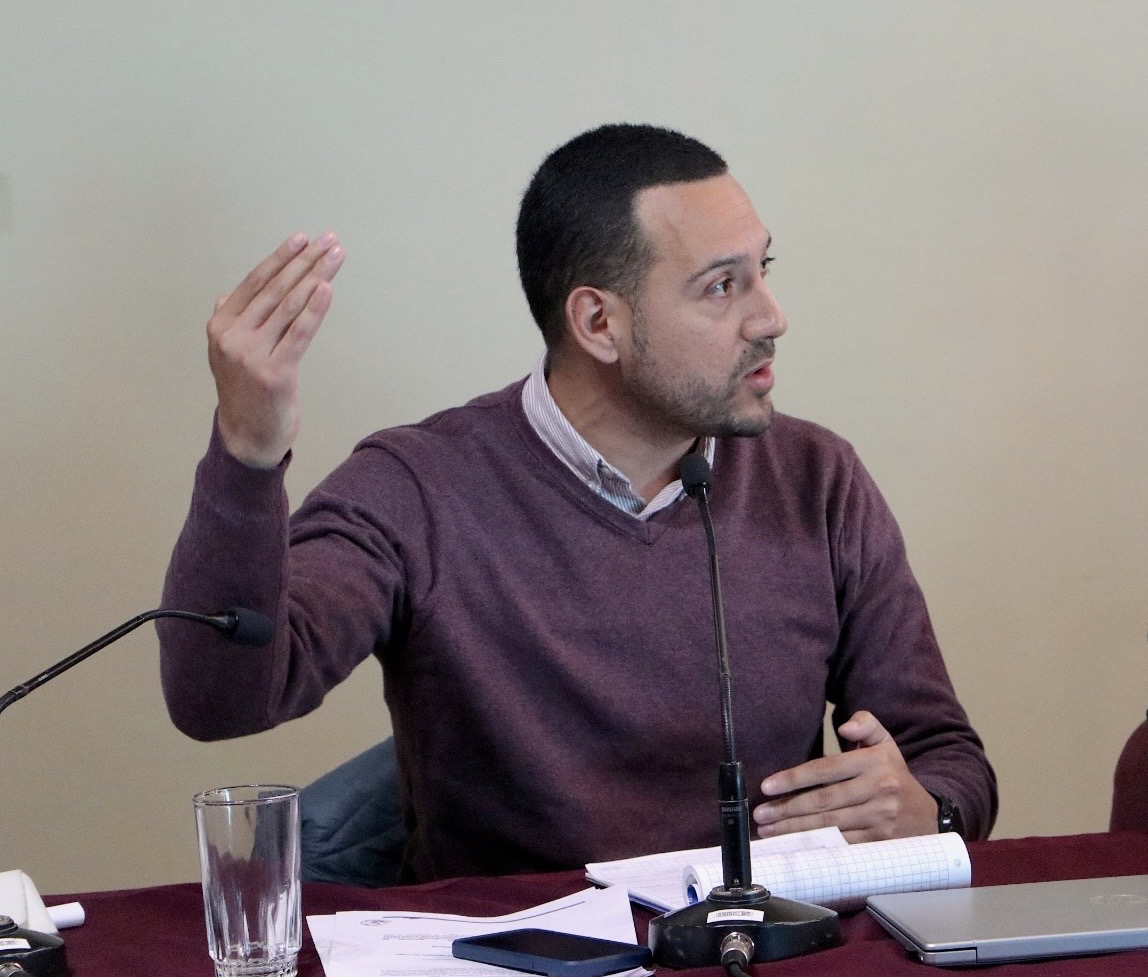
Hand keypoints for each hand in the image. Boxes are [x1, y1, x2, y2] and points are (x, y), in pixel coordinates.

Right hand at [207, 231, 344, 467]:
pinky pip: (299, 333)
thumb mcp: (226, 354)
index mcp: (221, 326)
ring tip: (336, 257)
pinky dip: (315, 309)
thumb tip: (229, 296)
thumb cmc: (245, 391)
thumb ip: (228, 323)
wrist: (247, 436)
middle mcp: (233, 337)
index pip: (255, 283)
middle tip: (329, 240)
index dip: (280, 258)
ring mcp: (253, 355)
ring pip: (290, 306)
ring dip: (316, 276)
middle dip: (305, 261)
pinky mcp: (276, 373)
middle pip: (276, 289)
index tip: (302, 239)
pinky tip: (327, 288)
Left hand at [752, 710, 938, 842]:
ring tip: (768, 831)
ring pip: (829, 825)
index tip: (767, 787)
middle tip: (760, 815)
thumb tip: (845, 727)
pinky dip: (816, 847)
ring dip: (795, 830)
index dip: (794, 778)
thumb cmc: (895, 775)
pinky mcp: (880, 843)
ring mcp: (880, 819)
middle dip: (787, 809)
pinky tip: (795, 846)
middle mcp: (879, 789)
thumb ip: (866, 724)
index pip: (826, 769)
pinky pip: (842, 845)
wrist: (930, 816)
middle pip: (823, 800)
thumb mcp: (885, 743)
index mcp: (875, 762)